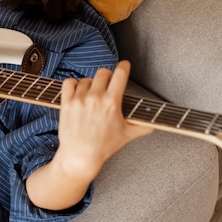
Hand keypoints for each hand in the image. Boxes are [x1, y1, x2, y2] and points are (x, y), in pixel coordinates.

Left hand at [57, 61, 152, 177]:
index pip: (120, 74)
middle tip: (108, 85)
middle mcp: (95, 98)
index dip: (124, 66)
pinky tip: (78, 92)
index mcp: (112, 103)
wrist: (80, 156)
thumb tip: (155, 123)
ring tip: (92, 96)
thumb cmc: (103, 147)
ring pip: (86, 79)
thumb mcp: (127, 135)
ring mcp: (80, 100)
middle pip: (103, 72)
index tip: (124, 65)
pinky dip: (73, 85)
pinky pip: (69, 83)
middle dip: (107, 77)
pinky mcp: (67, 103)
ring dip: (91, 85)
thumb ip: (143, 126)